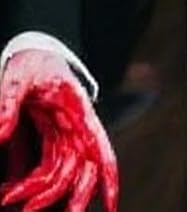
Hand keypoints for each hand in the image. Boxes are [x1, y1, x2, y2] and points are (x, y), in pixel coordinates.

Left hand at [0, 49, 118, 211]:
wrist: (34, 56)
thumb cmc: (33, 63)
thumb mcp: (20, 75)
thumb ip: (9, 102)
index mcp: (79, 114)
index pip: (100, 151)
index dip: (109, 180)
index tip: (110, 207)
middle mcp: (77, 131)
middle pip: (83, 175)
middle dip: (71, 202)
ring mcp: (63, 140)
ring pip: (61, 179)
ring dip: (39, 196)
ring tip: (5, 198)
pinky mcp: (49, 145)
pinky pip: (44, 173)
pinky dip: (28, 187)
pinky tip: (6, 191)